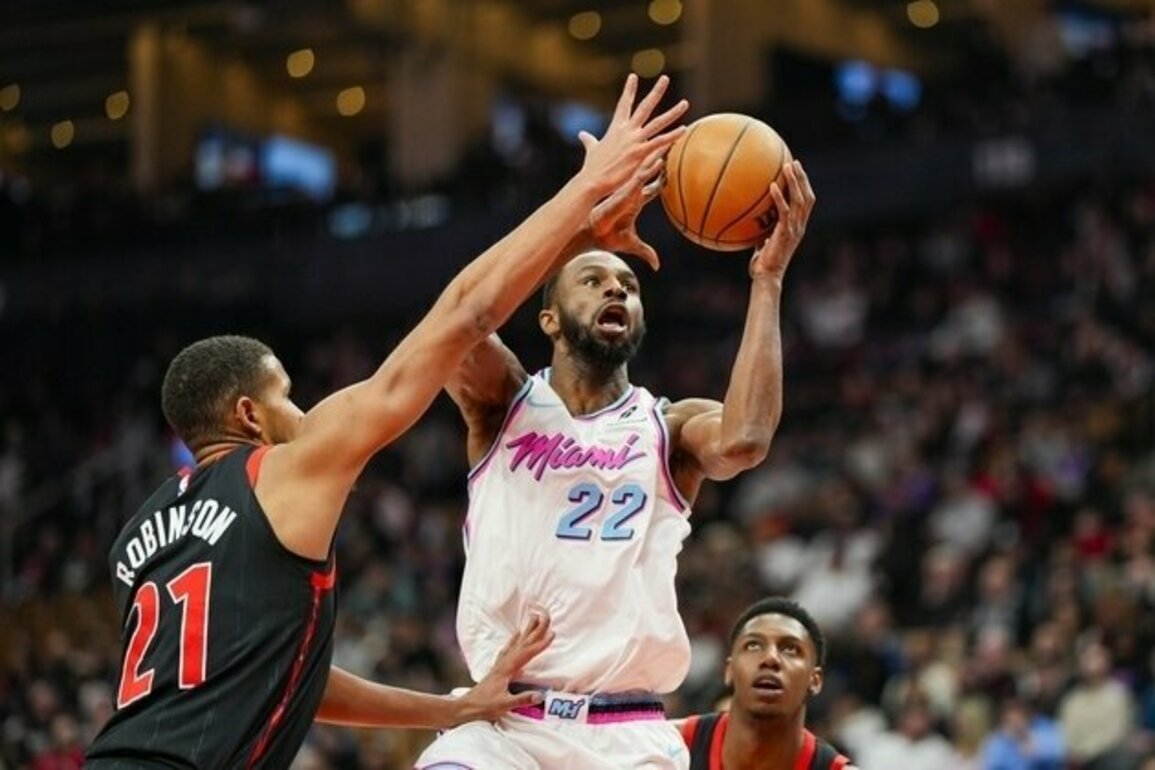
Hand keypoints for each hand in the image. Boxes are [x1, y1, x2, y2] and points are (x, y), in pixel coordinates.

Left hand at [452, 612, 553, 724]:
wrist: (466, 706)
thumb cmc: (484, 706)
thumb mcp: (505, 705)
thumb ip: (522, 699)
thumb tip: (540, 695)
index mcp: (507, 670)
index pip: (527, 654)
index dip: (540, 644)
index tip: (552, 634)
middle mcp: (504, 664)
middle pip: (522, 643)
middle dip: (535, 630)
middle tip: (546, 616)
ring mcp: (500, 664)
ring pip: (516, 643)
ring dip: (526, 631)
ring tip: (533, 618)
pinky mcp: (498, 667)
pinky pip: (508, 648)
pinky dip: (514, 640)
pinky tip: (516, 634)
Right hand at [577, 73, 687, 200]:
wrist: (592, 180)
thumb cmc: (592, 167)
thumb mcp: (592, 149)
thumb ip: (589, 140)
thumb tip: (582, 134)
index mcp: (616, 128)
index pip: (624, 104)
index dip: (629, 90)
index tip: (633, 76)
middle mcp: (627, 131)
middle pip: (644, 107)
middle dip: (655, 92)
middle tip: (665, 78)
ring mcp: (634, 141)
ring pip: (658, 123)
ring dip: (672, 113)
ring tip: (685, 104)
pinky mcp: (639, 153)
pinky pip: (659, 142)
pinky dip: (672, 136)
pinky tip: (684, 129)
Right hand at [587, 150, 665, 269]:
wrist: (594, 233)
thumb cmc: (609, 237)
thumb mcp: (632, 244)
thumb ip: (646, 253)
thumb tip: (658, 266)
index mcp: (634, 201)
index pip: (650, 187)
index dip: (661, 179)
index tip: (670, 171)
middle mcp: (633, 191)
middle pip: (649, 172)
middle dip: (660, 159)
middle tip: (671, 145)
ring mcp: (630, 189)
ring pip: (646, 170)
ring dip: (658, 157)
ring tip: (669, 143)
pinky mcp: (625, 191)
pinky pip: (640, 176)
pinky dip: (650, 168)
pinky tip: (659, 159)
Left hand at [750, 160, 815, 280]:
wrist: (767, 277)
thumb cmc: (763, 264)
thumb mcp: (762, 243)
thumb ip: (761, 232)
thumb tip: (749, 223)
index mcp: (797, 227)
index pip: (806, 202)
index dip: (804, 186)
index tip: (796, 171)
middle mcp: (799, 226)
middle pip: (808, 197)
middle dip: (803, 178)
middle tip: (794, 162)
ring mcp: (794, 229)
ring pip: (800, 200)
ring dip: (795, 181)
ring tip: (788, 166)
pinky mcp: (785, 233)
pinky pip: (783, 211)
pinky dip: (779, 196)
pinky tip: (771, 185)